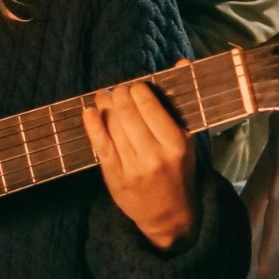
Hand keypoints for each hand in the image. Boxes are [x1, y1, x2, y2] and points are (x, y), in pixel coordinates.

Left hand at [84, 70, 198, 251]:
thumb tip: (182, 62)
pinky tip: (89, 112)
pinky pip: (100, 145)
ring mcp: (133, 167)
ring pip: (113, 126)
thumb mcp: (189, 140)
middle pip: (129, 114)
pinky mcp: (115, 177)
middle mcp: (155, 155)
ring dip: (105, 105)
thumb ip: (181, 103)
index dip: (139, 90)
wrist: (169, 216)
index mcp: (177, 144)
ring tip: (105, 97)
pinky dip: (92, 126)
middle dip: (120, 95)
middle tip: (118, 90)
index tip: (136, 86)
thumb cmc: (179, 172)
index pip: (151, 107)